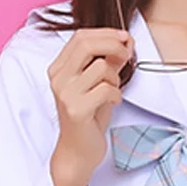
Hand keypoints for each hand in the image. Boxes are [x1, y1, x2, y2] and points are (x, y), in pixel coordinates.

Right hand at [47, 28, 133, 185]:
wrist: (78, 152)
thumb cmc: (89, 119)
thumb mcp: (98, 85)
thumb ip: (109, 63)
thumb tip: (126, 42)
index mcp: (59, 68)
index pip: (81, 36)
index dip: (106, 33)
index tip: (125, 37)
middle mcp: (58, 78)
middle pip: (87, 44)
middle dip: (113, 45)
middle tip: (127, 56)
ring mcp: (65, 94)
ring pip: (101, 68)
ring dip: (115, 79)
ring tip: (113, 93)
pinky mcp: (76, 109)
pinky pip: (106, 90)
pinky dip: (116, 95)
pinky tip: (112, 104)